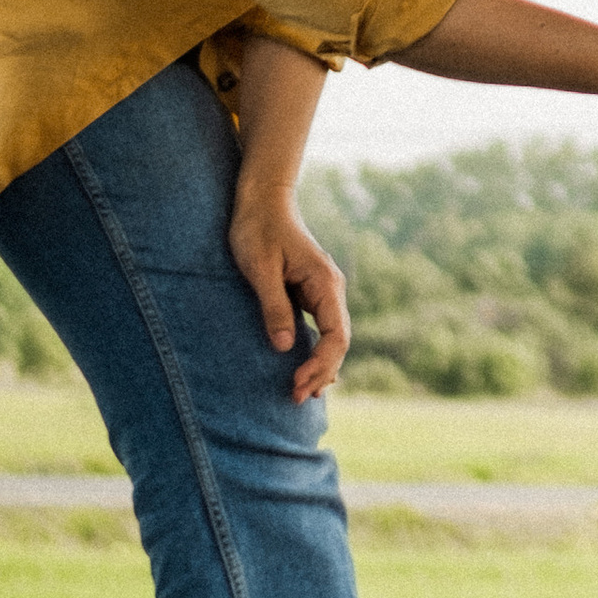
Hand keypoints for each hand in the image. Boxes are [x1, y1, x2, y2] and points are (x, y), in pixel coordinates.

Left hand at [229, 178, 351, 400]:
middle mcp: (331, 289)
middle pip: (339, 341)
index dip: (321, 364)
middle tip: (296, 398)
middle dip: (322, 372)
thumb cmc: (259, 229)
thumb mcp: (260, 268)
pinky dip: (316, 352)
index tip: (297, 384)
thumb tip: (285, 347)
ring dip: (321, 366)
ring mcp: (322, 291)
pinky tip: (306, 370)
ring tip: (303, 393)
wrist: (262, 199)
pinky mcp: (309, 293)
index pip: (337, 335)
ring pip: (333, 337)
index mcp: (325, 282)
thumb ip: (274, 306)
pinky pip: (321, 329)